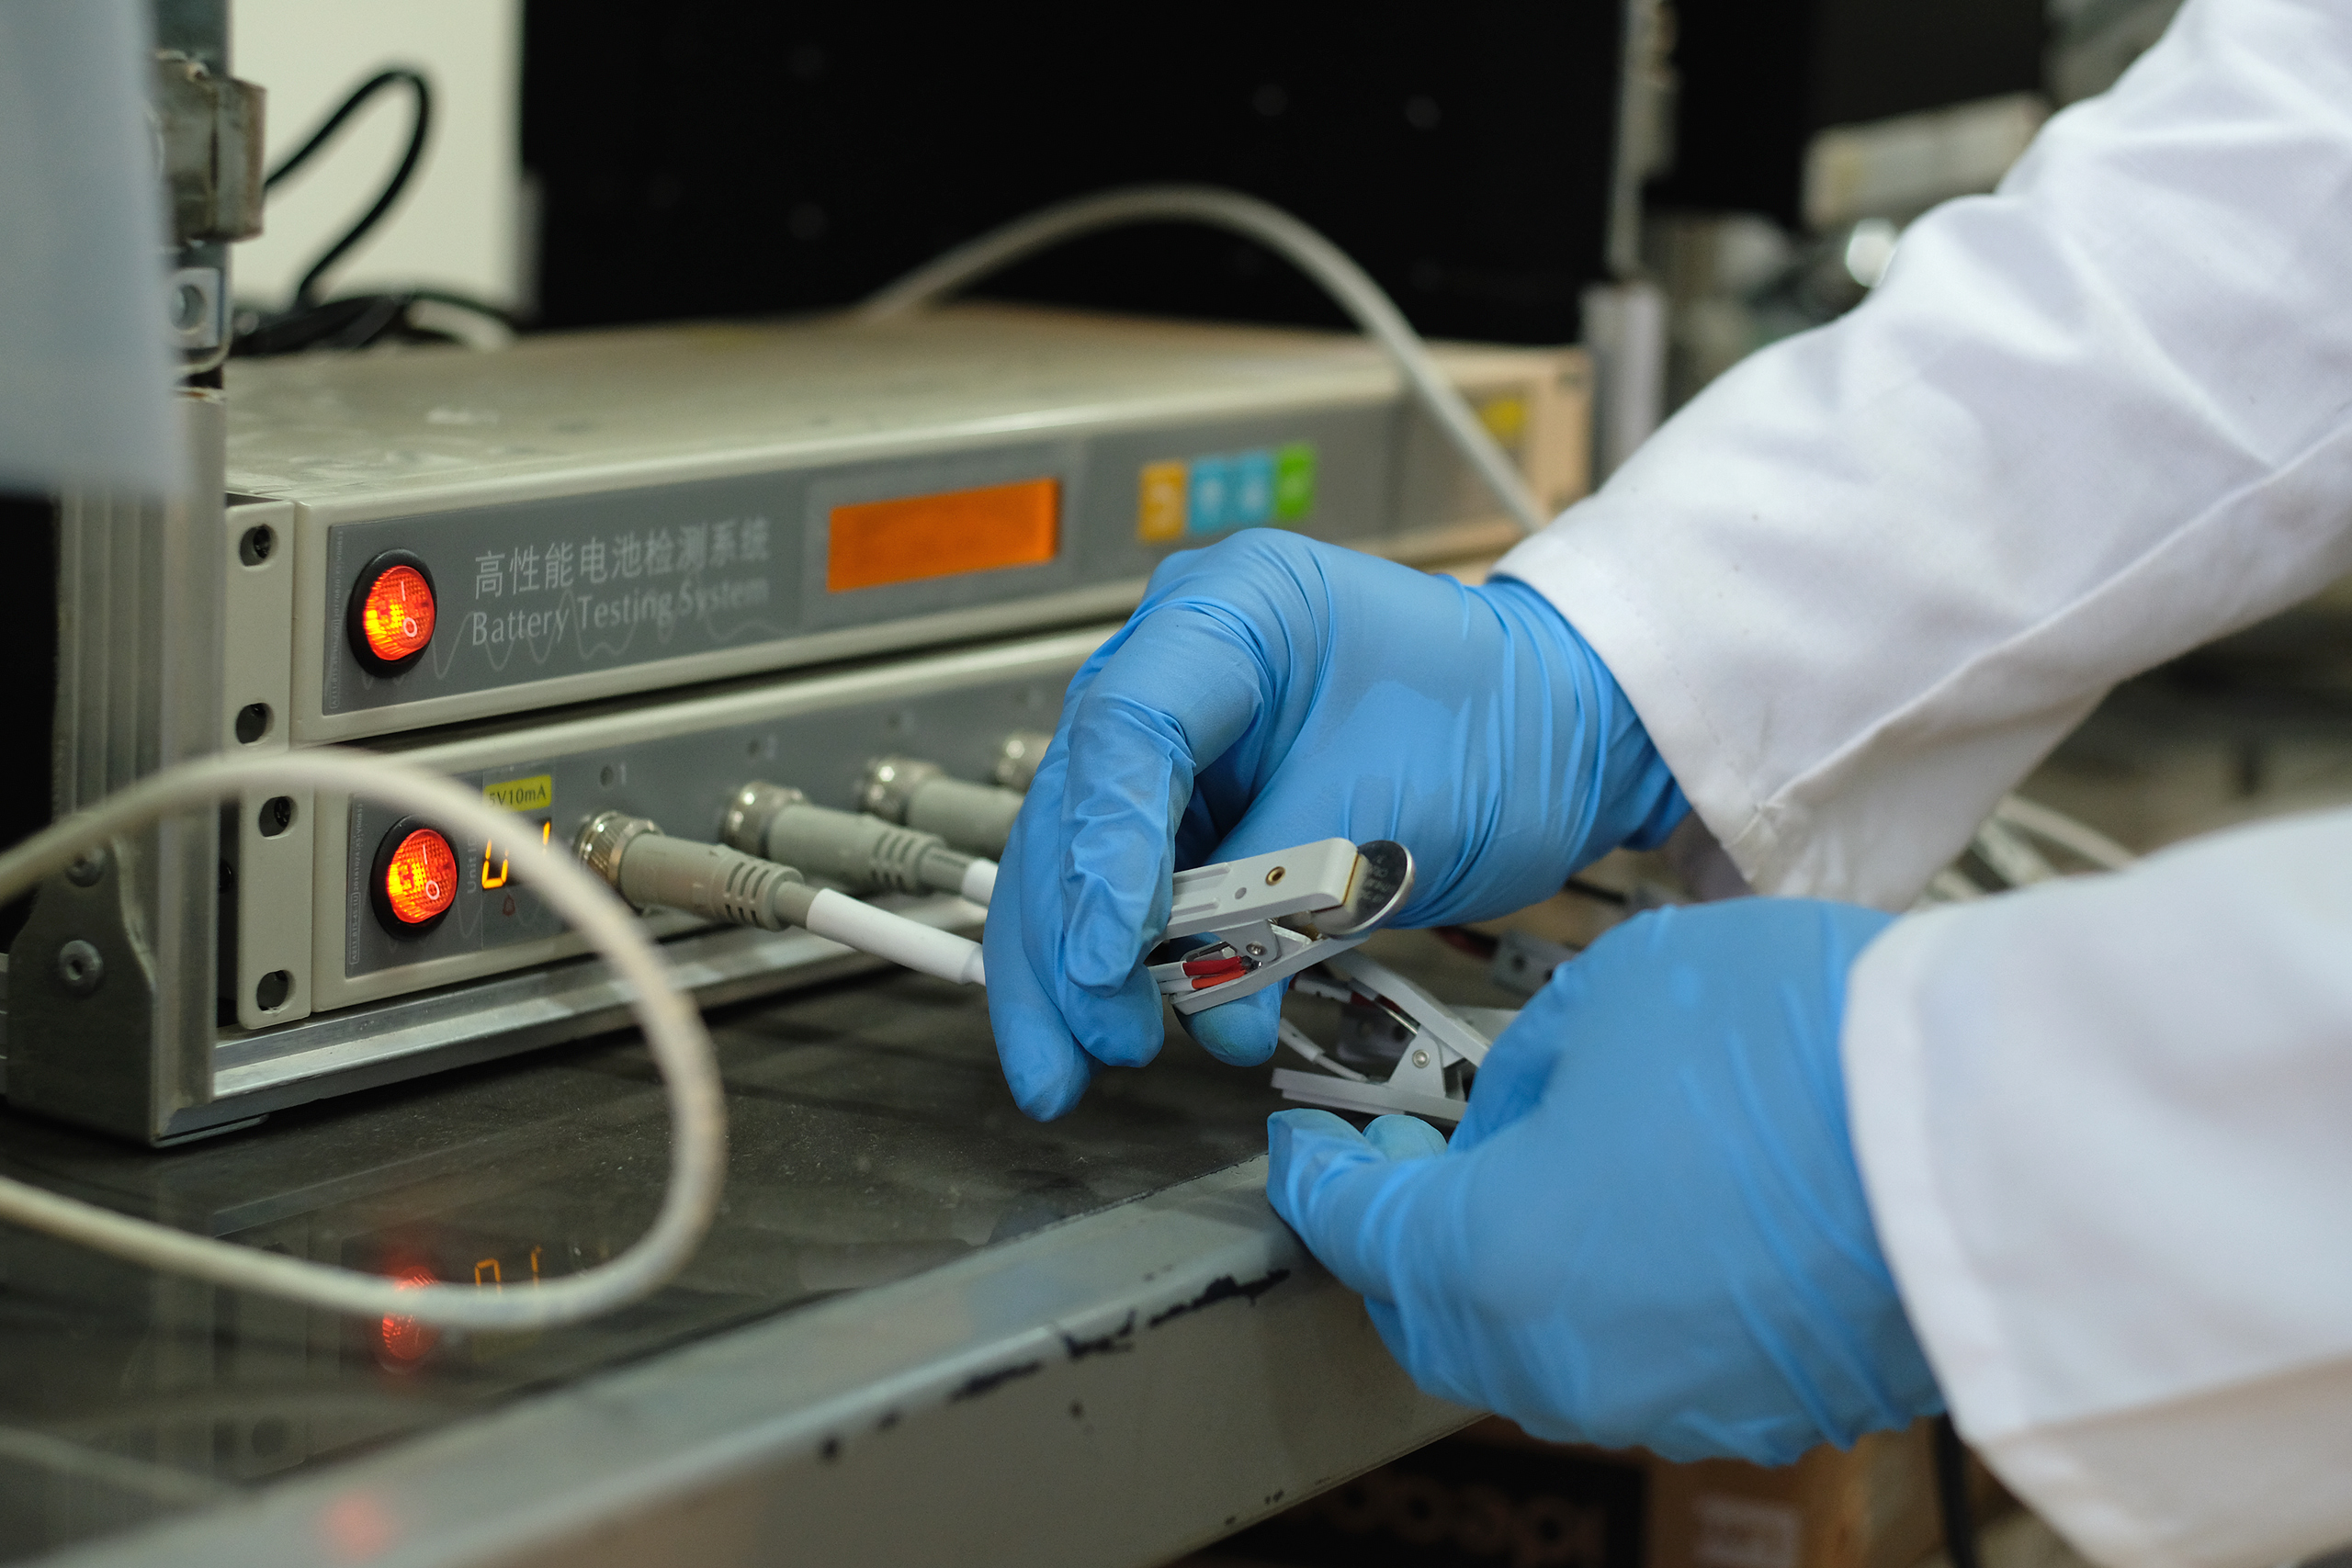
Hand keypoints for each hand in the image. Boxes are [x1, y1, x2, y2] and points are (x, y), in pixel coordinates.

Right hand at [984, 530, 1683, 1117]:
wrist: (1559, 737)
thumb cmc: (1500, 729)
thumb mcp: (1389, 813)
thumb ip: (1277, 902)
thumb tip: (1202, 1012)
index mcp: (1229, 610)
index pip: (1125, 730)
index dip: (1101, 854)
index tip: (1104, 959)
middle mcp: (1177, 662)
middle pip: (1074, 801)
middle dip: (1064, 936)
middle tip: (1090, 1042)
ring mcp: (1178, 736)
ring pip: (1080, 855)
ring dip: (1074, 967)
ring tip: (1082, 1064)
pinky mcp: (1193, 804)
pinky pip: (1135, 887)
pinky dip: (1129, 965)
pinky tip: (1121, 1029)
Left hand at [1266, 897, 1942, 1463]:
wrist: (1995, 1134)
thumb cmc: (1791, 1049)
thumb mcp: (1605, 999)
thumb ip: (1524, 1069)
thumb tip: (1513, 1110)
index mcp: (1489, 1261)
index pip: (1358, 1231)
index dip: (1320, 1176)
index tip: (1310, 1143)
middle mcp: (1562, 1362)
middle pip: (1431, 1315)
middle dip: (1404, 1238)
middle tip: (1417, 1154)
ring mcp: (1669, 1402)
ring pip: (1535, 1353)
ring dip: (1512, 1274)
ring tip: (1542, 1178)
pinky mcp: (1765, 1410)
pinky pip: (1641, 1366)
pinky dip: (1613, 1305)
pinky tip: (1650, 1226)